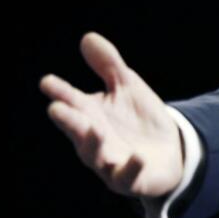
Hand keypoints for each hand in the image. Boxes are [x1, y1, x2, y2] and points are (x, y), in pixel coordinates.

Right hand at [40, 32, 184, 197]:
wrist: (170, 150)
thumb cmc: (139, 118)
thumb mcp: (126, 86)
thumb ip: (108, 65)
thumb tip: (87, 37)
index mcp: (90, 116)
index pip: (71, 102)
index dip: (60, 92)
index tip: (47, 81)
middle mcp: (95, 140)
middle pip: (78, 130)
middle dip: (68, 120)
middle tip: (56, 108)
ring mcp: (110, 162)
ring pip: (96, 156)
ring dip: (92, 145)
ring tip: (92, 131)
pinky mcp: (131, 179)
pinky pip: (129, 176)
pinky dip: (130, 168)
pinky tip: (136, 157)